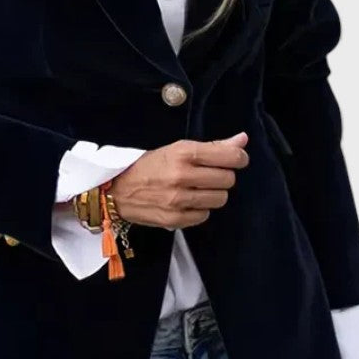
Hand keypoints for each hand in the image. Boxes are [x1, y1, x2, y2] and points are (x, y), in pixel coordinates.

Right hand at [110, 133, 249, 228]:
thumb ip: (212, 146)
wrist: (115, 191)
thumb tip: (242, 140)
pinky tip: (189, 202)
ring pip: (220, 198)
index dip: (239, 158)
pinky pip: (205, 215)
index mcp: (183, 153)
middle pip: (228, 179)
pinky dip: (200, 209)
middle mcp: (182, 176)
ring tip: (199, 188)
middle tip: (210, 174)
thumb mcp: (176, 149)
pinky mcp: (175, 219)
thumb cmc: (147, 167)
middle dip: (223, 176)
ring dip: (213, 193)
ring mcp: (179, 199)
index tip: (237, 159)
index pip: (230, 157)